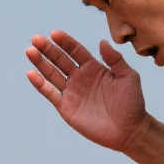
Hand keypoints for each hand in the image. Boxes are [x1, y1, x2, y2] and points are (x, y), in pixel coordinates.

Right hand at [25, 30, 149, 151]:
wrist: (130, 131)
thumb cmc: (132, 103)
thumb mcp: (128, 77)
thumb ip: (115, 60)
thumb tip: (102, 42)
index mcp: (94, 68)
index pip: (76, 50)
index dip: (65, 42)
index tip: (54, 33)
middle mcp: (80, 77)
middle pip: (60, 59)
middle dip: (48, 49)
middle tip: (36, 39)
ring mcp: (72, 92)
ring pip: (52, 73)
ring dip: (40, 62)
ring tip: (30, 51)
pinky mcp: (66, 107)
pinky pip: (50, 93)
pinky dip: (40, 84)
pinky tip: (31, 73)